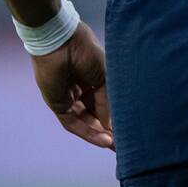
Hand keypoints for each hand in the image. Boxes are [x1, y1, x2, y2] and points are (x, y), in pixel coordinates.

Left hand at [30, 21, 114, 148]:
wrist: (60, 41)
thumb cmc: (85, 51)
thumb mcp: (104, 77)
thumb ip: (107, 102)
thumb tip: (112, 125)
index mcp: (91, 77)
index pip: (104, 102)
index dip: (115, 116)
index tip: (129, 129)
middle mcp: (80, 89)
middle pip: (95, 115)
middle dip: (108, 130)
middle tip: (124, 144)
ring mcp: (68, 97)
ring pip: (85, 122)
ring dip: (99, 134)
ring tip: (115, 145)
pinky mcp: (57, 104)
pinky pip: (73, 123)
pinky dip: (88, 132)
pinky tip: (103, 140)